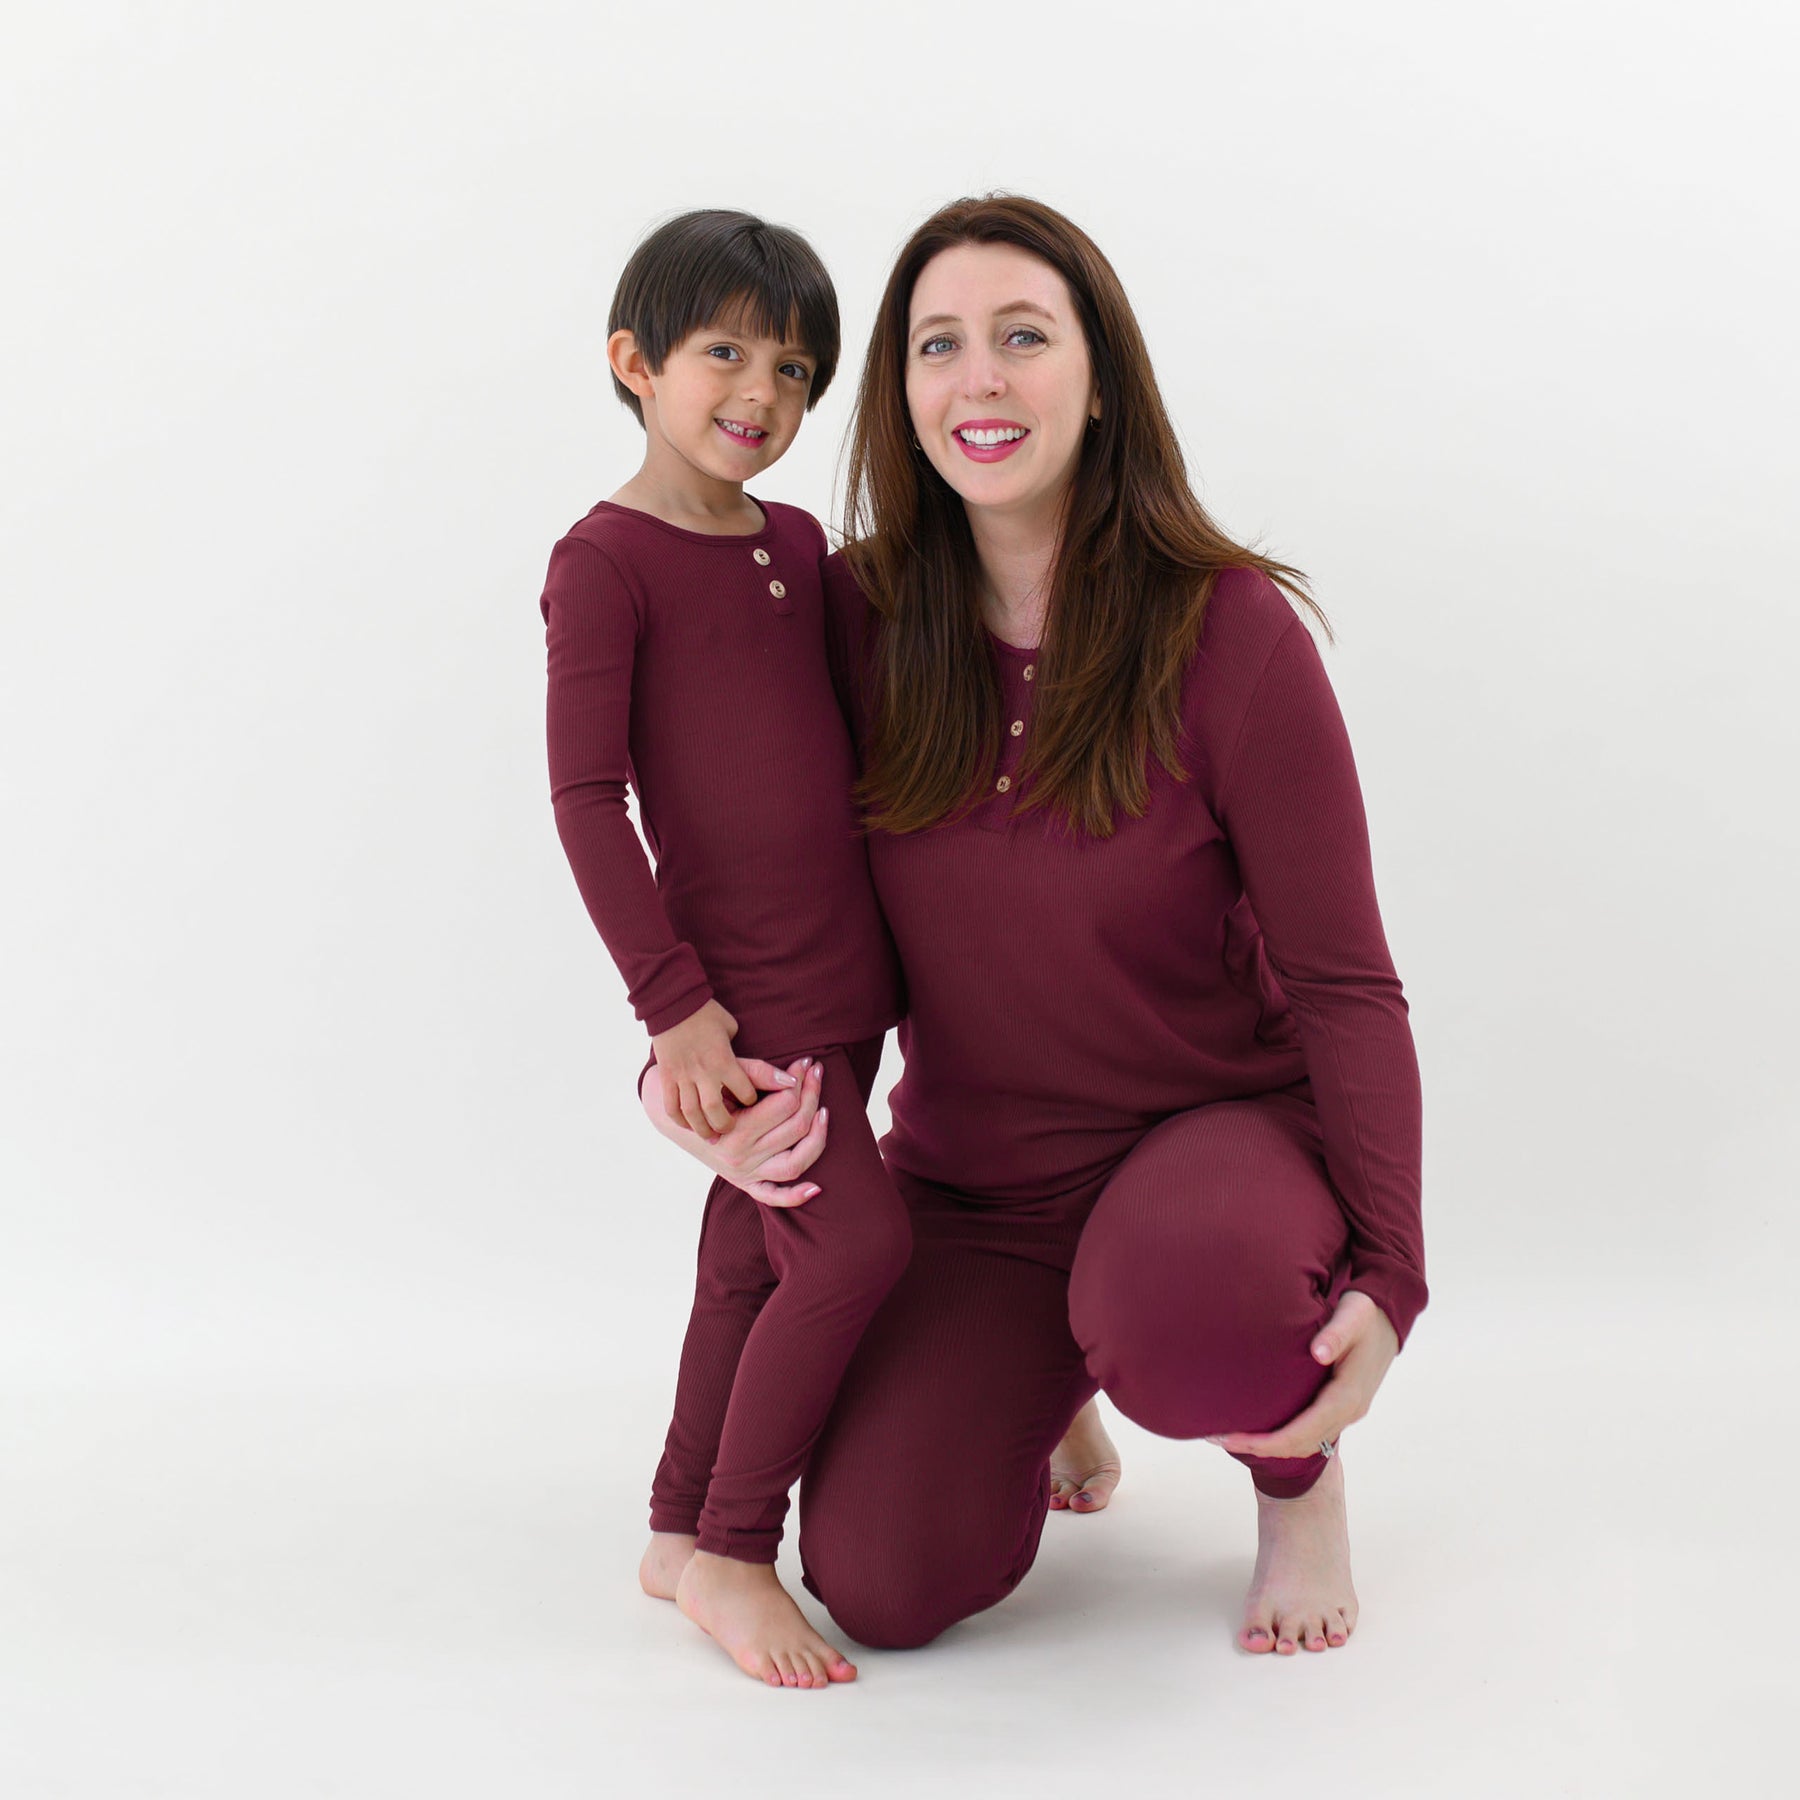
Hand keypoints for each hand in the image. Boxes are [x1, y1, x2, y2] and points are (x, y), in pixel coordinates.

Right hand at [639, 1053, 830, 1208]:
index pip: (785, 1104)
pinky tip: (816, 1189)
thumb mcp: (725, 1076)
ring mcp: (745, 1174)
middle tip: (816, 1074)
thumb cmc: (703, 1088)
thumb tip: (797, 1073)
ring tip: (824, 1112)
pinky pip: (773, 1197)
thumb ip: (759, 1073)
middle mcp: (741, 1157)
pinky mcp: (745, 1184)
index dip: (800, 1080)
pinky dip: (795, 1196)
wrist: (673, 1115)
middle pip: (795, 1127)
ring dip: (817, 1137)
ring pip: (795, 1163)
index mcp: (734, 1130)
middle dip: (812, 1095)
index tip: (806, 1062)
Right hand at [649, 1000, 759, 1138]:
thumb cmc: (707, 1013)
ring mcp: (682, 1075)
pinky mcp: (667, 1076)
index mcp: (723, 1060)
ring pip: (691, 1113)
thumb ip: (742, 1051)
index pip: (744, 1093)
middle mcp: (703, 1071)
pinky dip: (679, 1120)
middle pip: (715, 1110)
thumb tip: (764, 1071)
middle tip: (731, 1130)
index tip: (752, 1104)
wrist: (672, 1002)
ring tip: (711, 1136)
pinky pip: (670, 1105)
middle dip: (725, 1125)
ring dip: (702, 1128)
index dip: (751, 1102)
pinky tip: (688, 1125)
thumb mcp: (732, 1027)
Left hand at [1208, 1290, 1397, 1459]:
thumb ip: (1337, 1332)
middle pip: (1301, 1444)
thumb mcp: (1353, 1315)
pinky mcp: (1340, 1406)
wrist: (1390, 1317)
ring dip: (1270, 1445)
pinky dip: (1283, 1437)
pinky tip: (1260, 1427)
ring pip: (1306, 1443)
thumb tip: (1319, 1353)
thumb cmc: (1366, 1313)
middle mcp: (1349, 1411)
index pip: (1304, 1431)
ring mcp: (1346, 1411)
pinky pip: (1310, 1433)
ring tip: (1231, 1437)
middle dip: (1260, 1447)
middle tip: (1219, 1438)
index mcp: (1348, 1395)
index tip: (1236, 1438)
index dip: (1269, 1441)